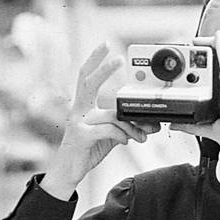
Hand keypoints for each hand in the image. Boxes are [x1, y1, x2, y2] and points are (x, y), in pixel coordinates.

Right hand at [41, 43, 159, 198]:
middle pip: (88, 81)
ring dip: (131, 125)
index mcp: (83, 106)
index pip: (87, 76)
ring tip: (143, 135)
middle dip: (103, 68)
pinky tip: (126, 142)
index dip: (95, 60)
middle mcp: (78, 110)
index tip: (106, 46)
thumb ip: (125, 127)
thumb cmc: (87, 151)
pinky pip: (108, 130)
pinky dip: (121, 135)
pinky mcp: (81, 136)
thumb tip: (150, 124)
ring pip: (110, 115)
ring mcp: (77, 122)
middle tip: (118, 58)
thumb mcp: (109, 136)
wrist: (69, 173)